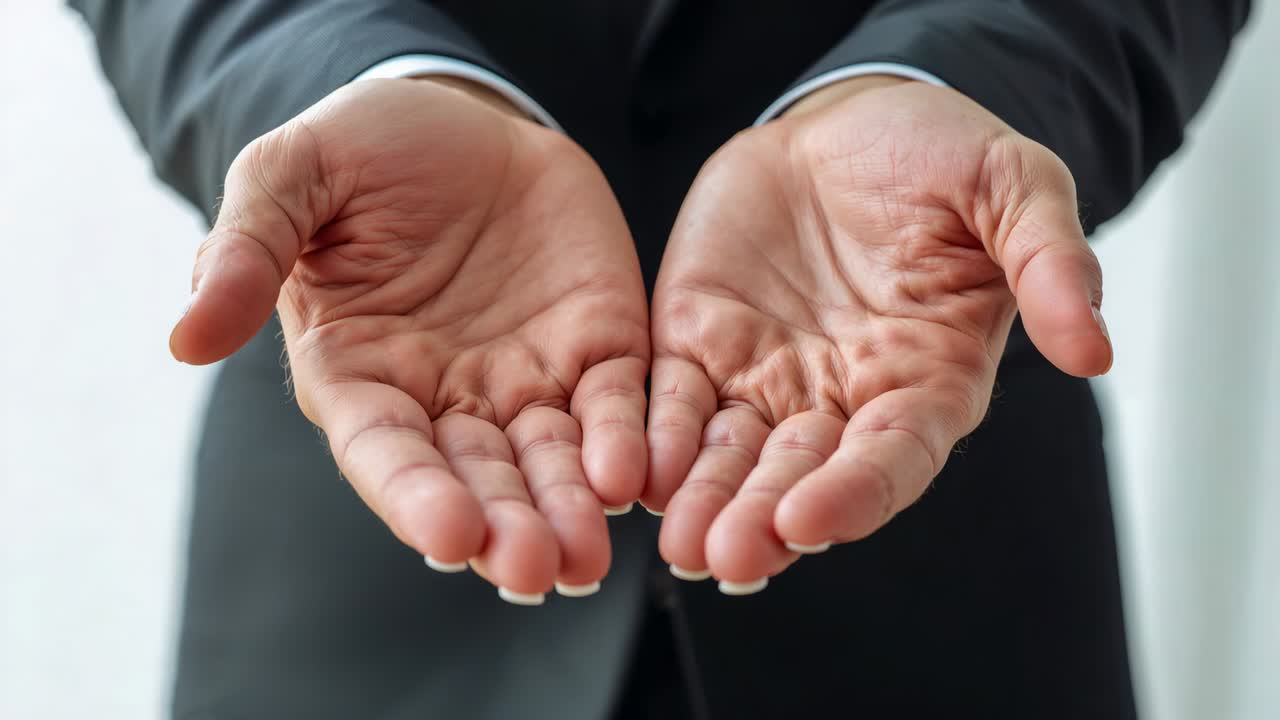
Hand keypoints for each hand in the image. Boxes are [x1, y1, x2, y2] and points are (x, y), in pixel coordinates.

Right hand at [170, 78, 649, 601]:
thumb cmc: (365, 150)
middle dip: (505, 526)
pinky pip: (618, 402)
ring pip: (551, 460)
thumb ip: (247, 249)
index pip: (385, 451)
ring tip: (588, 559)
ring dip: (569, 509)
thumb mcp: (293, 175)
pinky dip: (628, 440)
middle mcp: (446, 396)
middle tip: (536, 571)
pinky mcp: (596, 345)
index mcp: (362, 373)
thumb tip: (184, 339)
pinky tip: (639, 475)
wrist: (465, 116)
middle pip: (477, 478)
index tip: (447, 536)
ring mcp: (526, 378)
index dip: (414, 495)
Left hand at [644, 77, 1111, 589]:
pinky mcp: (702, 345)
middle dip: (765, 518)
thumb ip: (1049, 261)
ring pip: (732, 456)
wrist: (845, 123)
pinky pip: (672, 401)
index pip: (894, 456)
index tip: (811, 521)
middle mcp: (842, 398)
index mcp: (925, 378)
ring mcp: (766, 377)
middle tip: (728, 555)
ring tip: (679, 544)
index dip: (855, 492)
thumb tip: (1095, 349)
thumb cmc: (938, 156)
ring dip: (705, 501)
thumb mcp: (1011, 185)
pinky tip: (631, 474)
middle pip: (802, 475)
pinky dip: (653, 438)